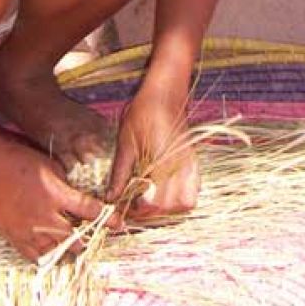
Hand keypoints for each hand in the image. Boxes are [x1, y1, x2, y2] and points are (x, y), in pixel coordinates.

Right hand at [0, 139, 120, 262]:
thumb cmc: (18, 159)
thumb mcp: (48, 163)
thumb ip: (65, 183)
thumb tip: (78, 194)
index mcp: (55, 194)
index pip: (89, 210)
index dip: (107, 219)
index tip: (120, 225)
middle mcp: (44, 216)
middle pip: (75, 238)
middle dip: (89, 238)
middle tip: (95, 236)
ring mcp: (28, 229)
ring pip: (57, 251)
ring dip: (70, 249)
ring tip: (77, 246)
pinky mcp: (14, 236)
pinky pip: (35, 256)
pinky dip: (48, 257)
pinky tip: (54, 253)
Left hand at [106, 86, 199, 219]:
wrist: (165, 92)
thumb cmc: (143, 111)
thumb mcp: (125, 142)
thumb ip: (120, 173)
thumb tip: (111, 198)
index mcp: (163, 163)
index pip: (154, 203)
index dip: (138, 211)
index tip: (124, 208)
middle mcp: (181, 168)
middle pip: (173, 208)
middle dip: (153, 213)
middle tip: (135, 207)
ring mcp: (190, 165)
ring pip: (187, 203)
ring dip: (169, 209)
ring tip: (149, 201)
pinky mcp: (193, 161)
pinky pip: (193, 190)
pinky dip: (180, 198)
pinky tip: (164, 191)